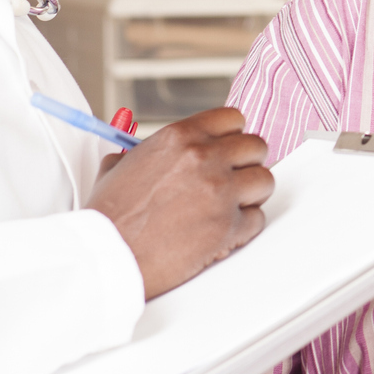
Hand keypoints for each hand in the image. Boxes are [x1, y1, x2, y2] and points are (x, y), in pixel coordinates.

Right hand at [86, 106, 273, 297]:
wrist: (108, 255)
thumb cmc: (110, 217)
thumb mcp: (118, 167)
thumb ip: (143, 152)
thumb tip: (145, 152)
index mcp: (180, 137)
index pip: (233, 119)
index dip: (232, 137)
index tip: (228, 150)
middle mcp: (205, 158)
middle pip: (256, 147)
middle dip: (246, 164)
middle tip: (231, 180)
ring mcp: (221, 191)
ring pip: (265, 181)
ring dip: (250, 195)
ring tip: (229, 207)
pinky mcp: (228, 226)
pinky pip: (257, 219)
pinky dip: (243, 227)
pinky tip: (222, 232)